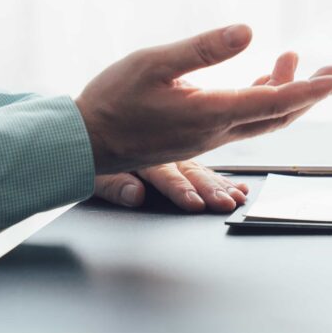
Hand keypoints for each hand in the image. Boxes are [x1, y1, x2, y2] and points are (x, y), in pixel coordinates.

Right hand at [76, 24, 331, 174]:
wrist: (86, 142)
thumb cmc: (114, 100)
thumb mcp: (154, 63)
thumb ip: (202, 49)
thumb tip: (249, 31)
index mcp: (212, 114)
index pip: (275, 103)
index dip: (312, 91)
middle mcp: (220, 130)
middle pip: (280, 115)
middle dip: (313, 94)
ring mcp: (212, 136)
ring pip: (265, 118)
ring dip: (290, 93)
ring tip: (304, 60)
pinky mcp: (202, 134)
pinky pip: (246, 118)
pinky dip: (263, 96)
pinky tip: (266, 76)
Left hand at [93, 162, 247, 212]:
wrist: (92, 129)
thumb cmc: (92, 155)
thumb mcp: (95, 173)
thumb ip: (115, 186)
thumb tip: (136, 196)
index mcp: (143, 155)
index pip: (165, 174)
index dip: (180, 189)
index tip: (195, 203)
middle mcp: (165, 151)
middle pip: (191, 172)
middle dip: (210, 189)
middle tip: (226, 203)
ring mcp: (177, 153)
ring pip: (203, 170)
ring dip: (221, 185)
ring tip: (238, 196)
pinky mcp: (185, 157)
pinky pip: (207, 168)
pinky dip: (225, 178)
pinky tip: (240, 186)